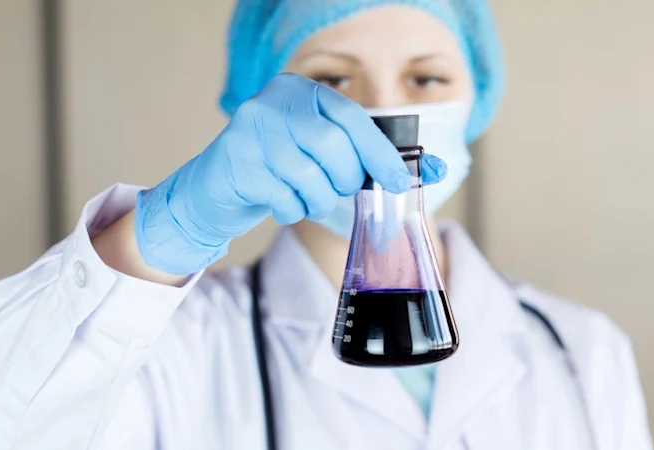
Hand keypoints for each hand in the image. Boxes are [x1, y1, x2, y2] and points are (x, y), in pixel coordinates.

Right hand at [135, 73, 445, 274]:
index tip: (400, 181)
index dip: (381, 153)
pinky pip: (283, 197)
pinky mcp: (236, 163)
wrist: (215, 188)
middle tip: (336, 188)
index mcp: (302, 91)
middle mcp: (274, 102)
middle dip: (344, 180)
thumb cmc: (280, 169)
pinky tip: (281, 202)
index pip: (353, 119)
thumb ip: (371, 157)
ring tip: (306, 198)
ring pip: (309, 177)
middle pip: (333, 148)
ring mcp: (250, 131)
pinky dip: (291, 210)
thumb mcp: (322, 153)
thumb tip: (437, 170)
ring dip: (317, 200)